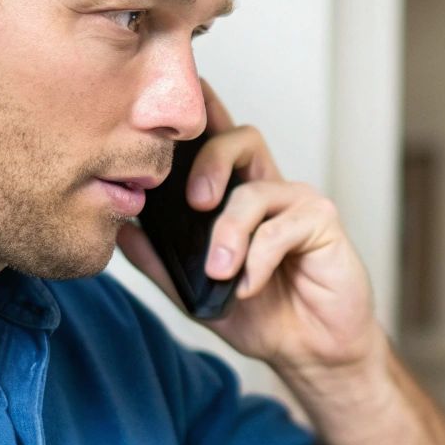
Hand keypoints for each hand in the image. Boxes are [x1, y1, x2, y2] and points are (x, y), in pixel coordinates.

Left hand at [116, 82, 386, 383]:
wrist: (313, 352)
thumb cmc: (265, 314)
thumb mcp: (197, 292)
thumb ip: (161, 262)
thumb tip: (121, 230)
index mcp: (239, 196)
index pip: (217, 141)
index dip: (201, 110)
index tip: (176, 93)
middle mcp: (270, 189)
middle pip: (241, 138)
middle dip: (209, 160)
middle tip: (194, 202)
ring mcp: (299, 204)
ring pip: (255, 190)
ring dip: (229, 232)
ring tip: (219, 270)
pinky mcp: (323, 223)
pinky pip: (281, 228)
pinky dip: (258, 259)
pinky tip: (249, 286)